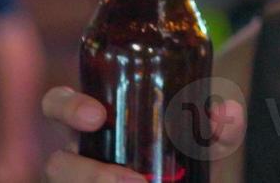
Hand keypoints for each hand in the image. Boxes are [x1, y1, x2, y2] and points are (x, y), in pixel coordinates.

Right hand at [40, 86, 244, 181]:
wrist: (190, 182)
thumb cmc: (186, 150)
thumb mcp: (207, 138)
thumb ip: (221, 125)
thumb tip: (224, 113)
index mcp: (96, 122)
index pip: (58, 105)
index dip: (67, 108)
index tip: (96, 116)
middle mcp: (82, 155)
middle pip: (55, 163)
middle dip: (80, 172)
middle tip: (128, 180)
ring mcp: (85, 181)